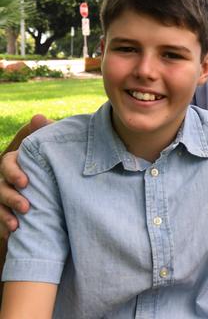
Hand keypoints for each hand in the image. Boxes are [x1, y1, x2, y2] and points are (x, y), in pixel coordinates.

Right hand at [0, 115, 50, 237]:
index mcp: (15, 161)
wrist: (56, 185)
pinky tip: (12, 236)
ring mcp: (3, 196)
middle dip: (10, 198)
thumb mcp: (50, 148)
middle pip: (0, 187)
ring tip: (17, 225)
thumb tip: (38, 117)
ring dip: (4, 216)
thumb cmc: (51, 160)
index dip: (13, 172)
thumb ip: (44, 133)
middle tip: (26, 206)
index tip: (25, 182)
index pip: (7, 163)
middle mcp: (5, 179)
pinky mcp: (6, 213)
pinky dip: (4, 229)